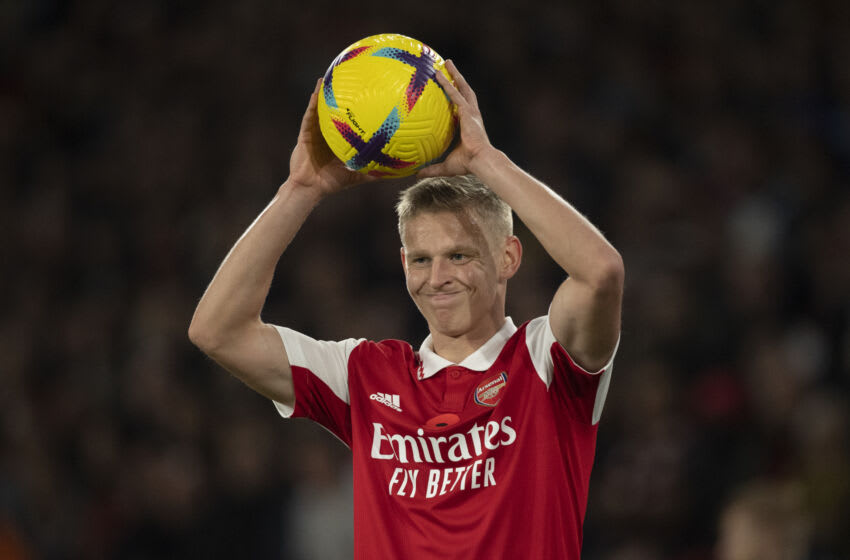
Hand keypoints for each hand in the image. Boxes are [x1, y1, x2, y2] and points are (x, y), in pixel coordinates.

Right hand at [288, 79, 376, 195]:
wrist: (311, 188)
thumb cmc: (333, 183)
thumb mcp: (359, 175)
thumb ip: (377, 171)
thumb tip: (399, 172)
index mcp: (341, 139)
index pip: (353, 121)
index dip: (361, 108)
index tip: (374, 93)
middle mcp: (329, 132)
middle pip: (338, 110)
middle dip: (345, 95)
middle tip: (357, 77)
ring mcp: (316, 130)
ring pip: (323, 107)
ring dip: (327, 90)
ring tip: (334, 73)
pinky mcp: (305, 132)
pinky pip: (310, 113)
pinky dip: (314, 100)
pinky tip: (319, 87)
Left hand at [418, 60, 494, 177]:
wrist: (481, 161)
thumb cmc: (468, 165)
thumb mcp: (445, 166)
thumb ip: (431, 168)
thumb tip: (415, 174)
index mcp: (468, 125)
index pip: (460, 107)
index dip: (455, 97)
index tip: (449, 90)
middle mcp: (471, 115)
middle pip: (464, 91)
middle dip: (457, 79)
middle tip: (448, 67)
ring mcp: (471, 112)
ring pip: (462, 88)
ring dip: (454, 74)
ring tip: (447, 62)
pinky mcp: (468, 112)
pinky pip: (455, 94)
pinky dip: (448, 83)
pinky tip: (439, 75)